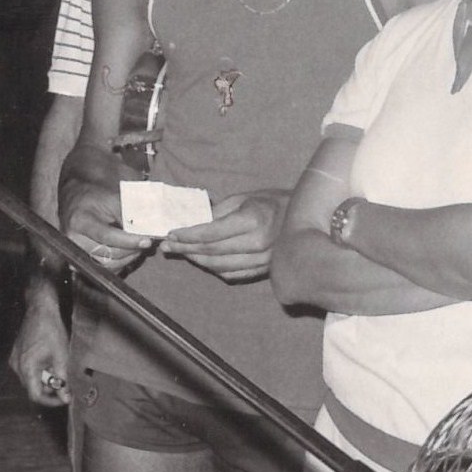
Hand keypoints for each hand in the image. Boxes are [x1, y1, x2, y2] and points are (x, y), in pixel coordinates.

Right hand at [9, 286, 73, 407]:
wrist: (40, 309)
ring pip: (30, 378)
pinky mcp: (16, 354)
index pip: (35, 395)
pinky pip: (27, 369)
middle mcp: (17, 366)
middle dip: (49, 388)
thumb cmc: (51, 330)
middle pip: (32, 387)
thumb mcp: (61, 357)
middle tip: (64, 382)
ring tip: (57, 367)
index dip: (50, 401)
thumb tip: (65, 397)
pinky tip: (49, 360)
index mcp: (27, 368)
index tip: (63, 399)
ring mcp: (15, 359)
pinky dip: (38, 370)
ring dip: (44, 378)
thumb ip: (62, 380)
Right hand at [58, 173, 154, 273]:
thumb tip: (147, 229)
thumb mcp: (112, 198)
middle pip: (110, 254)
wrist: (76, 202)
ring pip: (110, 265)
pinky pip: (107, 269)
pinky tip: (127, 250)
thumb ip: (128, 214)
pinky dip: (121, 262)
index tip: (146, 241)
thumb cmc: (94, 198)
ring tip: (137, 244)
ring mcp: (77, 253)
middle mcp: (74, 240)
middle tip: (146, 241)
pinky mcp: (83, 262)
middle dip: (132, 249)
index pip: (107, 236)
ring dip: (128, 257)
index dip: (129, 241)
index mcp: (80, 221)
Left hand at [160, 190, 288, 282]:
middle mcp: (258, 243)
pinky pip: (232, 274)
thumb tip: (191, 223)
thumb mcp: (244, 197)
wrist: (304, 217)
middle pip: (212, 252)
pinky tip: (203, 260)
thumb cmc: (272, 202)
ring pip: (219, 267)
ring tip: (182, 252)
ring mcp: (263, 260)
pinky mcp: (264, 271)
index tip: (170, 234)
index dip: (187, 235)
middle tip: (168, 246)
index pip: (211, 233)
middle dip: (186, 249)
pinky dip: (213, 269)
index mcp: (253, 221)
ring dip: (196, 260)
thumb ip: (218, 212)